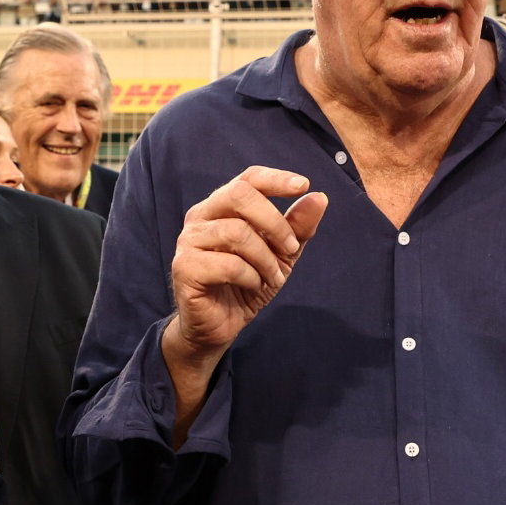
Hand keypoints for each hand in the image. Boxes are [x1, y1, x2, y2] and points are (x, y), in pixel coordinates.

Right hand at [168, 165, 327, 362]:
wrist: (220, 325)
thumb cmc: (246, 284)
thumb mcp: (280, 255)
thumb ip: (297, 227)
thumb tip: (320, 197)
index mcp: (221, 207)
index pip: (247, 179)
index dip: (275, 178)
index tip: (303, 185)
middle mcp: (200, 217)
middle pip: (239, 195)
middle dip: (274, 221)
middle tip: (291, 248)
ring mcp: (189, 241)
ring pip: (237, 233)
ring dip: (266, 258)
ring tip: (274, 277)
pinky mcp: (186, 268)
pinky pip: (229, 265)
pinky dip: (251, 277)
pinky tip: (253, 286)